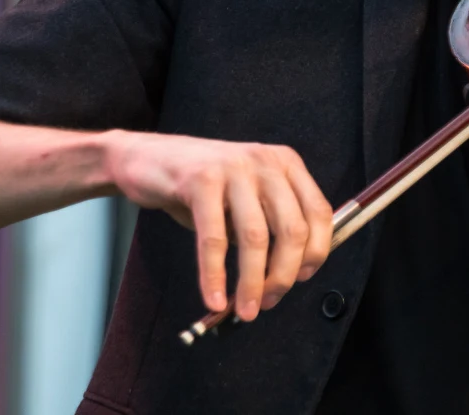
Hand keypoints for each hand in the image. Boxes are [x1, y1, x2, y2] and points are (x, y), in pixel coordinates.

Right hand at [105, 131, 332, 320]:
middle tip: (269, 302)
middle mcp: (265, 162)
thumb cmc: (203, 187)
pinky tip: (214, 298)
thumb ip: (270, 224)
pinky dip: (214, 275)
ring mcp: (234, 168)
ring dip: (252, 282)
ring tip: (245, 310)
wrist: (149, 158)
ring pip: (255, 237)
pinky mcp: (200, 180)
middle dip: (283, 275)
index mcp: (286, 164)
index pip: (319, 212)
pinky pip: (214, 238)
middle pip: (292, 229)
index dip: (316, 252)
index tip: (301, 279)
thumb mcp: (247, 197)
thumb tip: (284, 277)